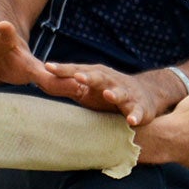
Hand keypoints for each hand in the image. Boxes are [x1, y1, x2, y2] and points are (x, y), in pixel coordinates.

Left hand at [36, 61, 181, 125]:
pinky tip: (131, 121)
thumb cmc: (108, 91)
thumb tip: (43, 81)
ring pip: (120, 93)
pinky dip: (134, 116)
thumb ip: (69, 85)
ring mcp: (127, 94)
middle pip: (99, 78)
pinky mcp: (139, 108)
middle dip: (89, 77)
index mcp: (97, 76)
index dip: (64, 70)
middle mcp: (111, 82)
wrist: (146, 94)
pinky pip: (137, 112)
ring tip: (108, 95)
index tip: (48, 67)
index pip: (78, 71)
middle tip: (77, 77)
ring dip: (114, 94)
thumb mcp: (88, 88)